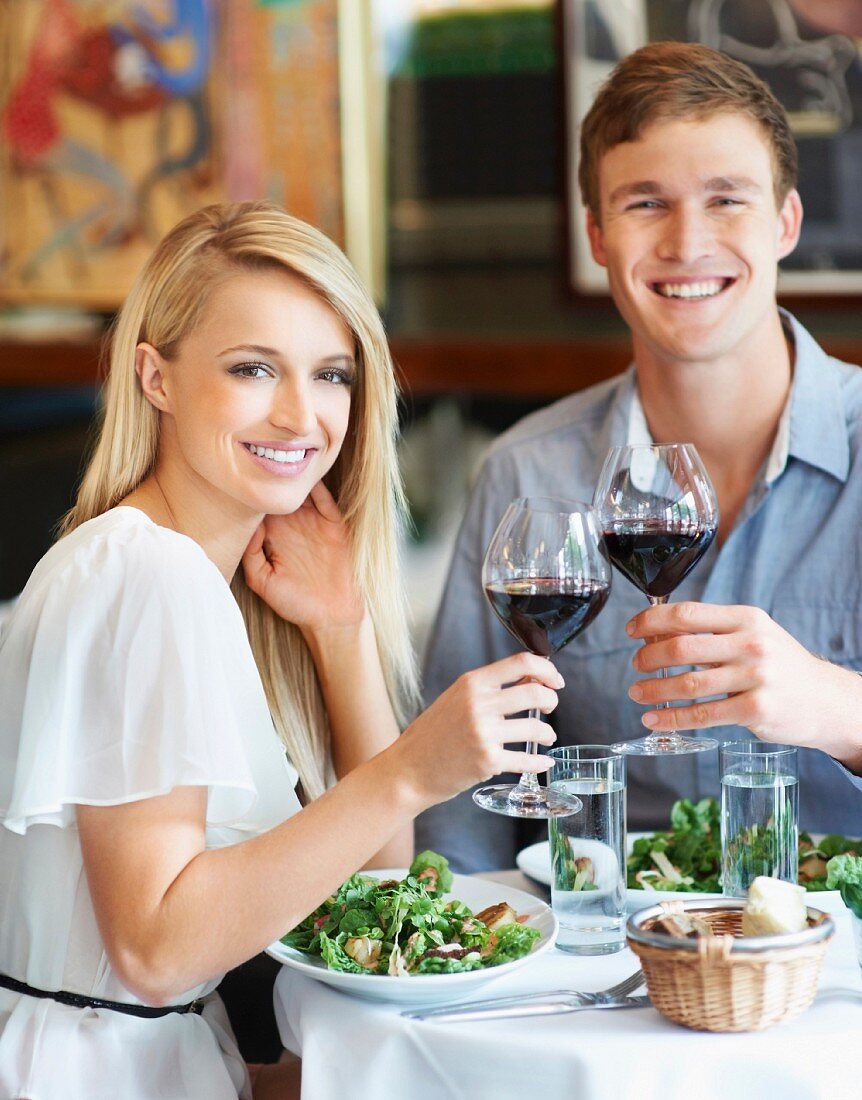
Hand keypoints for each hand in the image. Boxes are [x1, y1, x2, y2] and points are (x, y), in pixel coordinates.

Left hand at [242, 481, 364, 631]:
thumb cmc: (295, 602)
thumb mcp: (262, 581)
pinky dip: (316, 486)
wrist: (333, 614)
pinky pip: (324, 499)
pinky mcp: (334, 523)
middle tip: (259, 468)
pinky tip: (306, 477)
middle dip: (269, 482)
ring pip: (300, 492)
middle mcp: (292, 526)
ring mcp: (313, 522)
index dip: (250, 497)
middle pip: (278, 495)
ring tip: (281, 467)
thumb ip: (251, 555)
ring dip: (292, 480)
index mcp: (272, 537)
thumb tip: (248, 525)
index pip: (258, 509)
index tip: (241, 485)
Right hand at [394, 652, 563, 808]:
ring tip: (545, 737)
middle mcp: (478, 704)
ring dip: (547, 734)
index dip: (547, 669)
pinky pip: (527, 760)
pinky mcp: (487, 761)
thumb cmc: (433, 735)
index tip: (555, 680)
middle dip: (551, 700)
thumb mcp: (456, 699)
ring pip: (536, 728)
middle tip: (550, 708)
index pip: (522, 663)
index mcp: (472, 683)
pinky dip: (540, 762)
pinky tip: (543, 762)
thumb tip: (531, 680)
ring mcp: (483, 733)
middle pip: (535, 692)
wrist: (408, 769)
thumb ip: (489, 689)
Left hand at [625, 601, 861, 754]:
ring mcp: (755, 677)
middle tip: (636, 665)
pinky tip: (654, 720)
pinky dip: (672, 718)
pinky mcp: (756, 709)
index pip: (687, 613)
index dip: (651, 620)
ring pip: (689, 683)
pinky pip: (703, 714)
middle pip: (681, 646)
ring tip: (637, 693)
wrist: (826, 700)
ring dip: (654, 690)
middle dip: (648, 657)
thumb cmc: (780, 666)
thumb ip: (712, 633)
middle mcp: (751, 644)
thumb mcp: (752, 636)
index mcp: (745, 619)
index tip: (632, 629)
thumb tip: (656, 634)